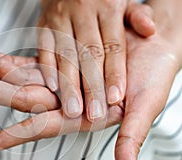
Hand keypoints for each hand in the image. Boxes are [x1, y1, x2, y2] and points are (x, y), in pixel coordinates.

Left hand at [0, 30, 179, 159]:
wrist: (158, 48)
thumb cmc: (154, 79)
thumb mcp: (145, 109)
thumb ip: (131, 139)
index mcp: (80, 115)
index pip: (38, 127)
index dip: (11, 136)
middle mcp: (66, 98)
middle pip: (20, 97)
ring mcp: (62, 79)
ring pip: (23, 75)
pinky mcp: (65, 60)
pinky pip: (34, 58)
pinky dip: (16, 55)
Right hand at [38, 0, 154, 120]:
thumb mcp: (122, 0)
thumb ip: (136, 16)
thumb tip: (150, 30)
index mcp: (107, 8)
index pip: (113, 46)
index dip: (114, 74)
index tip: (115, 98)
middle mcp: (83, 13)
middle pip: (88, 56)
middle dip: (91, 87)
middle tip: (94, 113)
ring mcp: (60, 19)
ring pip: (65, 57)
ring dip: (69, 85)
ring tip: (73, 109)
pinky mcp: (43, 25)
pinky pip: (44, 49)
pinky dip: (47, 69)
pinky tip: (52, 88)